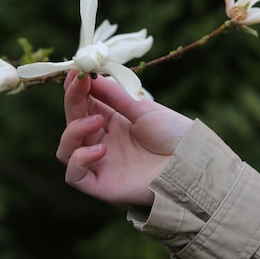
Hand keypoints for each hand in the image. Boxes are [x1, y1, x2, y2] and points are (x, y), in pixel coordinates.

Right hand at [56, 71, 192, 205]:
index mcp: (112, 123)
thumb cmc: (174, 135)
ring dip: (73, 131)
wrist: (193, 164)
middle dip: (73, 101)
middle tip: (80, 84)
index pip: (83, 105)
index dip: (76, 89)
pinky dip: (79, 160)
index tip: (77, 72)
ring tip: (97, 121)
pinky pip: (73, 176)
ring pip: (66, 149)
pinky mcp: (102, 186)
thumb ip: (114, 95)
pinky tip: (100, 149)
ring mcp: (101, 165)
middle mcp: (102, 143)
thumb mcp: (142, 108)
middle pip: (72, 123)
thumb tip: (89, 75)